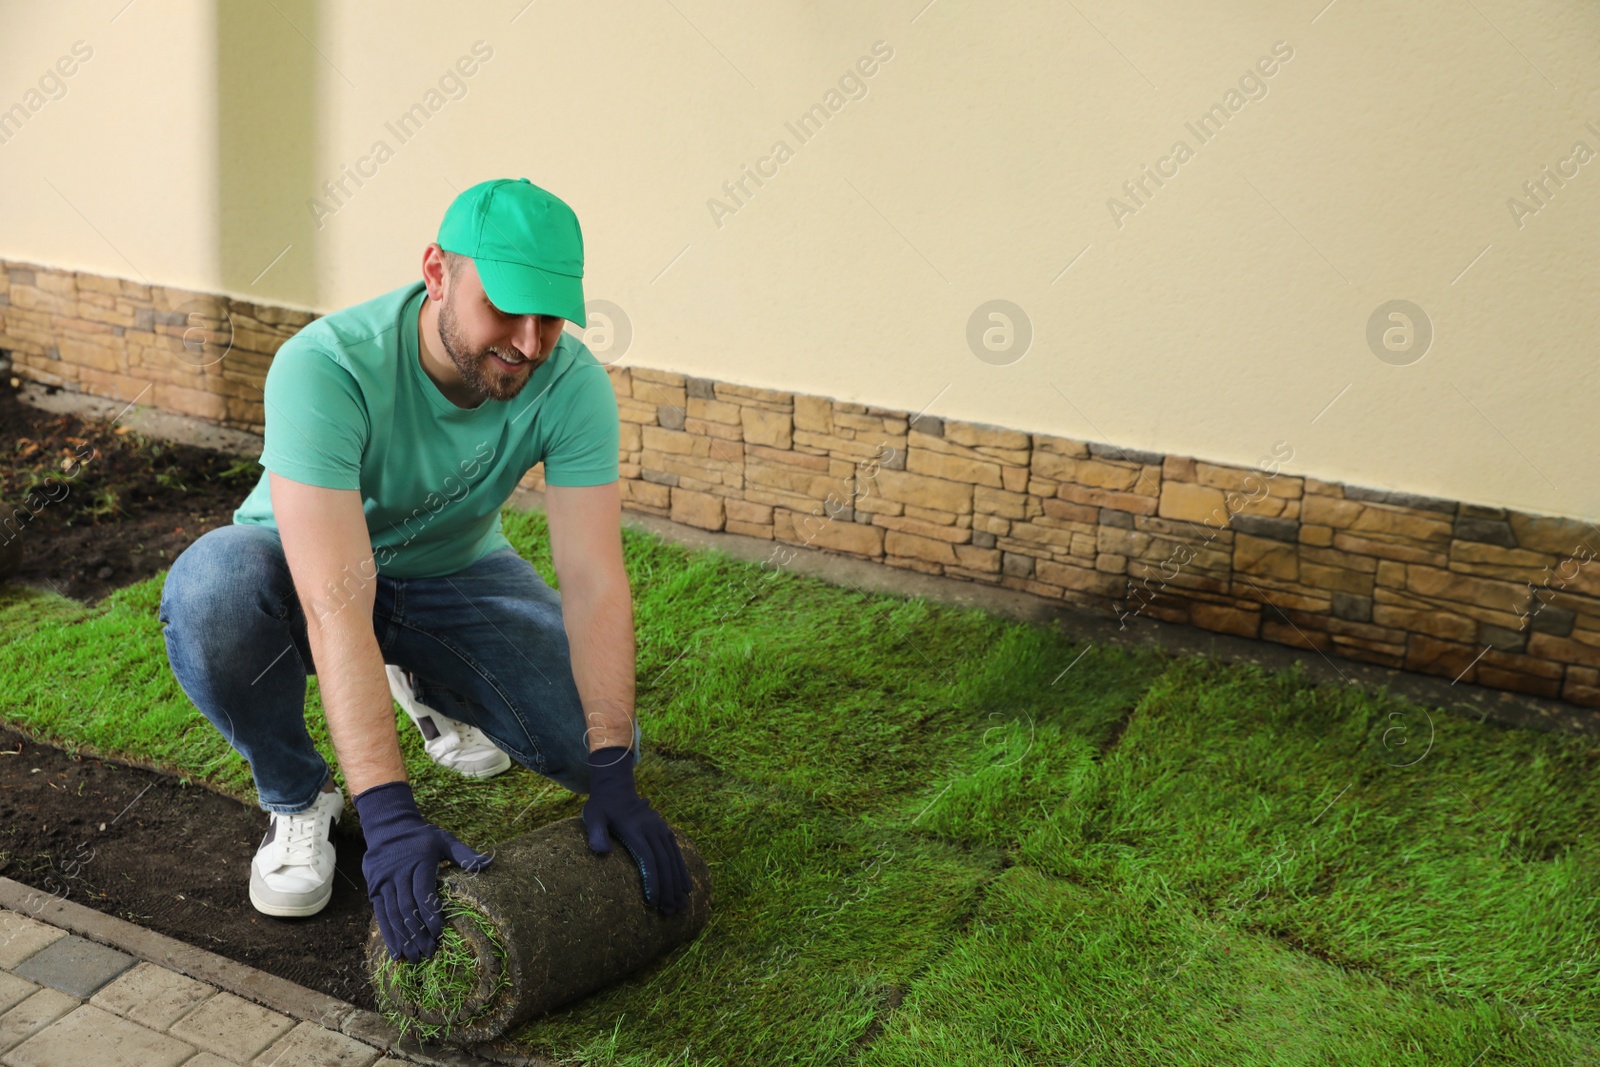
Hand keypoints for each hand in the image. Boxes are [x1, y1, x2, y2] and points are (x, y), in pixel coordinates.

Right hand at [353, 780, 491, 961]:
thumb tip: (488, 863)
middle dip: (418, 932)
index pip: (423, 891)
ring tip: (414, 957)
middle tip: (428, 953)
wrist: (388, 827)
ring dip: (403, 938)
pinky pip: (381, 914)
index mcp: (419, 861)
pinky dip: (388, 934)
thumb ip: (464, 853)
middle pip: (407, 907)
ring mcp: (384, 881)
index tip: (437, 931)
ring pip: (393, 914)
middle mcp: (399, 872)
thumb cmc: (422, 837)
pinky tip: (396, 951)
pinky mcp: (374, 889)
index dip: (429, 912)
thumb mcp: (444, 839)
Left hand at [582, 746, 689, 913]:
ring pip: (673, 860)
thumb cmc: (602, 807)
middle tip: (669, 912)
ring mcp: (661, 829)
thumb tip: (601, 851)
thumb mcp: (593, 816)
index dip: (653, 881)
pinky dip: (682, 871)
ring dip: (677, 884)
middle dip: (668, 889)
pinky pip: (677, 853)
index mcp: (635, 829)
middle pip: (664, 863)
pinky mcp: (665, 831)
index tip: (654, 901)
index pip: (648, 859)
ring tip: (681, 906)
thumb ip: (596, 833)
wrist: (617, 789)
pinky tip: (687, 888)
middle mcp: (652, 829)